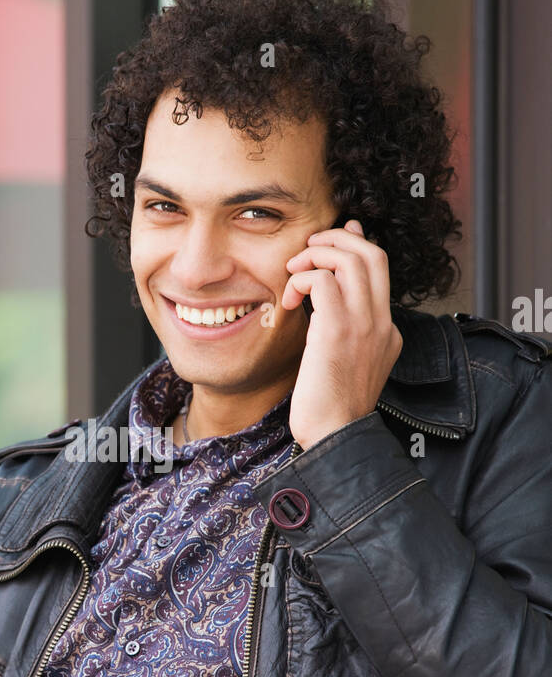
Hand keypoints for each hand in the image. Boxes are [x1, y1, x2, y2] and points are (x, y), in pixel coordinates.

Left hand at [281, 219, 402, 449]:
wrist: (337, 438)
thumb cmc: (332, 410)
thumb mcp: (347, 367)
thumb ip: (342, 334)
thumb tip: (323, 309)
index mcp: (387, 332)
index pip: (380, 271)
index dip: (356, 246)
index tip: (336, 238)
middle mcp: (382, 323)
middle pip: (373, 254)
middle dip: (337, 240)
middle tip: (309, 248)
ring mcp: (364, 325)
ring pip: (351, 259)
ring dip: (317, 254)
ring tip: (294, 271)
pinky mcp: (337, 332)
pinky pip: (322, 280)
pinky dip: (302, 279)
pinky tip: (289, 299)